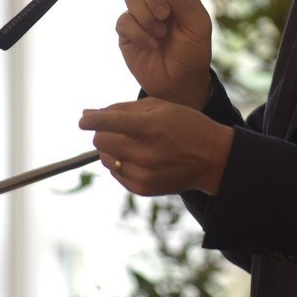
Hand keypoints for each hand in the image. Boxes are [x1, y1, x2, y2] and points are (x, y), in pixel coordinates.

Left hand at [79, 97, 233, 195]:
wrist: (213, 159)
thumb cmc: (186, 125)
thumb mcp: (161, 107)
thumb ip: (123, 108)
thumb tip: (87, 113)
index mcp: (151, 127)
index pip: (108, 122)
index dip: (91, 119)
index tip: (84, 119)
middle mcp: (145, 152)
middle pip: (100, 141)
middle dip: (103, 132)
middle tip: (118, 130)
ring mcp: (143, 174)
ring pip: (105, 159)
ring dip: (112, 149)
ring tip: (134, 145)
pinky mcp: (142, 189)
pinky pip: (116, 174)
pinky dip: (122, 164)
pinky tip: (140, 158)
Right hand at [117, 0, 213, 107]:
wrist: (178, 83)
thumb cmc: (194, 53)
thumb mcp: (199, 29)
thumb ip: (186, 3)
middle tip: (167, 17)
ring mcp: (140, 12)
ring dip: (148, 17)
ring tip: (160, 35)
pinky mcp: (126, 29)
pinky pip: (125, 19)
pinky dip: (139, 32)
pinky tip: (149, 44)